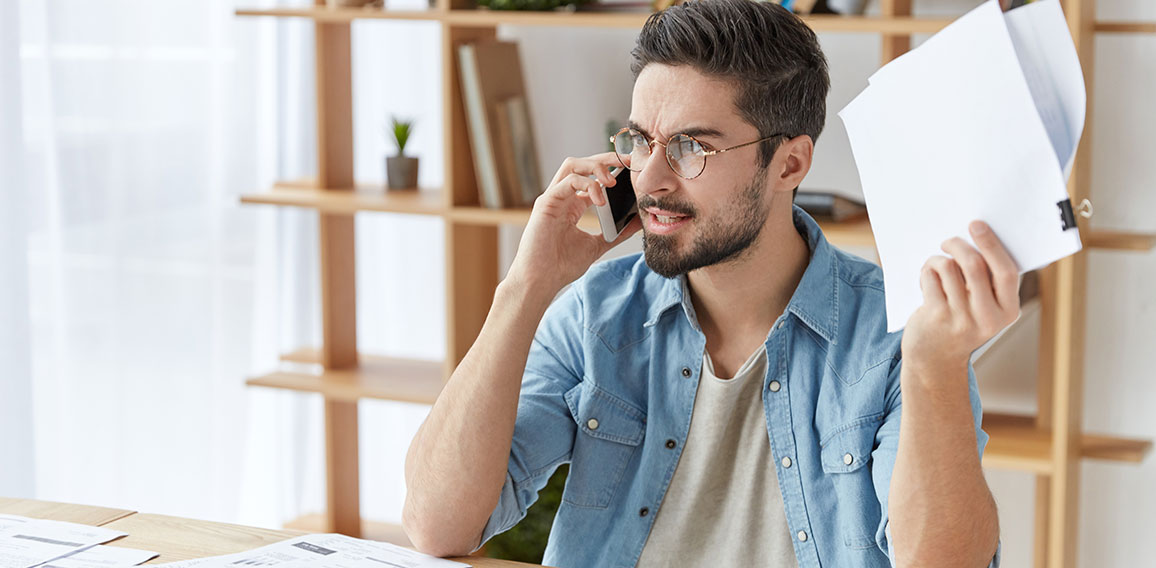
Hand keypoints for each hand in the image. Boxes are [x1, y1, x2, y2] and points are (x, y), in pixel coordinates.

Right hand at [505, 152, 641, 294]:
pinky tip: (600, 200)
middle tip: (627, 161)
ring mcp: (553, 198)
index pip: (591, 177)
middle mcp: (562, 197)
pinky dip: (587, 185)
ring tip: (612, 181)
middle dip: (605, 159)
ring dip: (595, 167)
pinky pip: (567, 181)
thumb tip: (639, 221)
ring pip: (572, 165)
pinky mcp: (546, 202)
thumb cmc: (562, 265)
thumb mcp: (598, 245)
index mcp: (573, 205)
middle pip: (582, 164)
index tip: (632, 168)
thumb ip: (617, 233)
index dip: (611, 169)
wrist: (541, 281)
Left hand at [901, 221, 1020, 374]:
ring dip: (939, 259)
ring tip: (936, 265)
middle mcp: (987, 317)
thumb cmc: (962, 321)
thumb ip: (989, 281)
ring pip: (948, 268)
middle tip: (949, 241)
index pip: (1006, 272)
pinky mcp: (936, 317)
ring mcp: (961, 318)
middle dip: (959, 245)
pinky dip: (927, 271)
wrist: (935, 359)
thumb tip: (978, 236)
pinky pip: (931, 278)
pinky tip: (927, 279)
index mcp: (1008, 311)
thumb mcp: (985, 308)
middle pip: (974, 266)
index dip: (991, 245)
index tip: (977, 225)